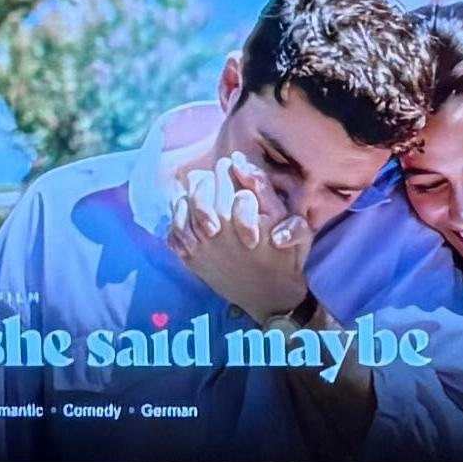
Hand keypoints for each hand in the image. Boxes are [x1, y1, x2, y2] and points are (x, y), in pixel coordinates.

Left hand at [164, 146, 318, 322]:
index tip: (230, 164)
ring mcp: (200, 247)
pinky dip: (176, 217)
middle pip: (202, 190)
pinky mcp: (191, 260)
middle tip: (217, 174)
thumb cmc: (285, 257)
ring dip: (191, 193)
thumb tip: (239, 163)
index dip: (227, 169)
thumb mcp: (289, 222)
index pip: (225, 180)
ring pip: (184, 207)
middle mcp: (217, 232)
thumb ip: (265, 190)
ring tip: (201, 188)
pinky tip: (186, 210)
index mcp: (241, 219)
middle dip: (209, 177)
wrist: (270, 298)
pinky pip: (173, 231)